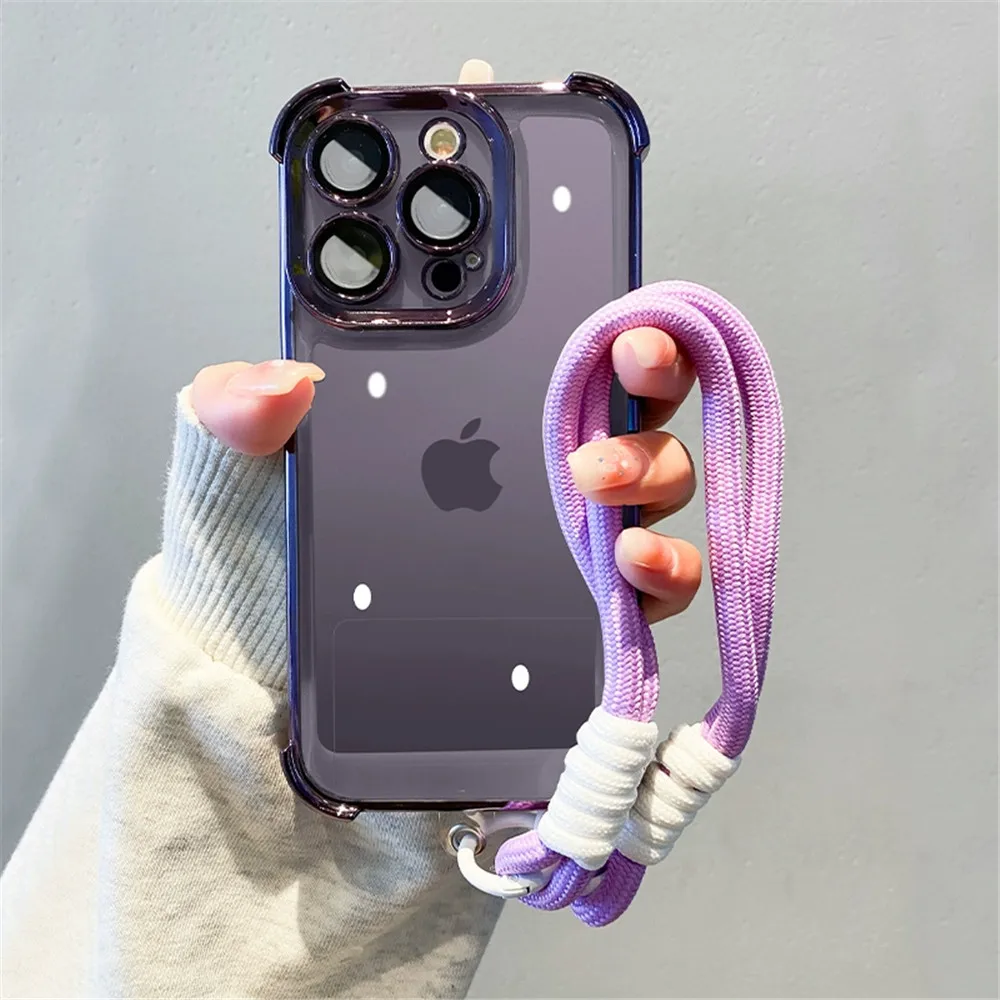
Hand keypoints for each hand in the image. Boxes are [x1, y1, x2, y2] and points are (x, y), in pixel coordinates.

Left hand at [191, 59, 699, 627]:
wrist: (262, 654)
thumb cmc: (260, 543)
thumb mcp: (239, 458)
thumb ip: (240, 406)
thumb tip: (281, 378)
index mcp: (469, 403)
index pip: (567, 343)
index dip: (612, 318)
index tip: (620, 317)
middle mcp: (530, 459)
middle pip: (634, 404)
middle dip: (646, 383)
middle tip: (616, 376)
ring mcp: (559, 533)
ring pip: (657, 483)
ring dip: (651, 472)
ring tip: (600, 484)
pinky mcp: (570, 608)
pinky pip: (650, 588)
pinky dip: (664, 572)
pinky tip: (631, 567)